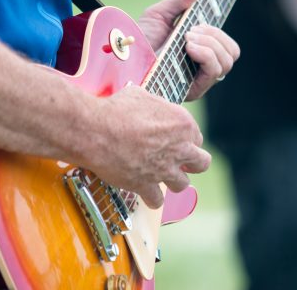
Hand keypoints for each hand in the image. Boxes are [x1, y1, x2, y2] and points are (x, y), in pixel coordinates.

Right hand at [81, 85, 210, 208]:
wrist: (95, 130)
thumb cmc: (116, 109)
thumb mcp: (142, 96)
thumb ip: (156, 107)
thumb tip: (151, 107)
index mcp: (182, 123)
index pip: (196, 137)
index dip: (185, 139)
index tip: (175, 140)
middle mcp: (180, 148)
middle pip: (201, 163)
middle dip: (192, 163)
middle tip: (180, 162)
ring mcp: (164, 169)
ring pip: (183, 184)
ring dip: (174, 181)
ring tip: (163, 176)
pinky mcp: (147, 185)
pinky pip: (157, 200)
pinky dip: (152, 198)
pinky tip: (146, 192)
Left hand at [138, 0, 239, 100]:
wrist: (123, 63)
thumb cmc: (140, 42)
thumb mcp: (161, 14)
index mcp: (199, 51)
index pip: (226, 44)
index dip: (223, 30)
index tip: (218, 9)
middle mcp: (203, 67)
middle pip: (232, 51)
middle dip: (215, 34)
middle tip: (190, 30)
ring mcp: (200, 79)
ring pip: (227, 60)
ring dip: (210, 42)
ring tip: (186, 38)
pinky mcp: (195, 89)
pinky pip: (215, 70)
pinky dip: (206, 53)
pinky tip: (188, 47)